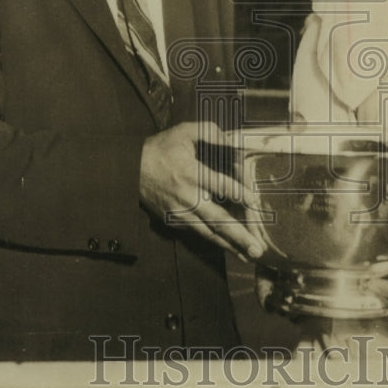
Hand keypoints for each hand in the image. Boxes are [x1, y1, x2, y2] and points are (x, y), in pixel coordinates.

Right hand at [140, 122, 265, 261]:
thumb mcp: (184, 131)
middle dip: (239, 236)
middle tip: (257, 249)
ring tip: (250, 256)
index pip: (221, 186)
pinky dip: (215, 242)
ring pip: (209, 232)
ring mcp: (180, 212)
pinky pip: (198, 233)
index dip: (239, 194)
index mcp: (191, 173)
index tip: (255, 202)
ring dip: (230, 246)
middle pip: (217, 219)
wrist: (130, 169)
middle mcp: (187, 197)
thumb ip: (210, 132)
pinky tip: (230, 248)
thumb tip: (234, 139)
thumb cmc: (161, 148)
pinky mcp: (174, 220)